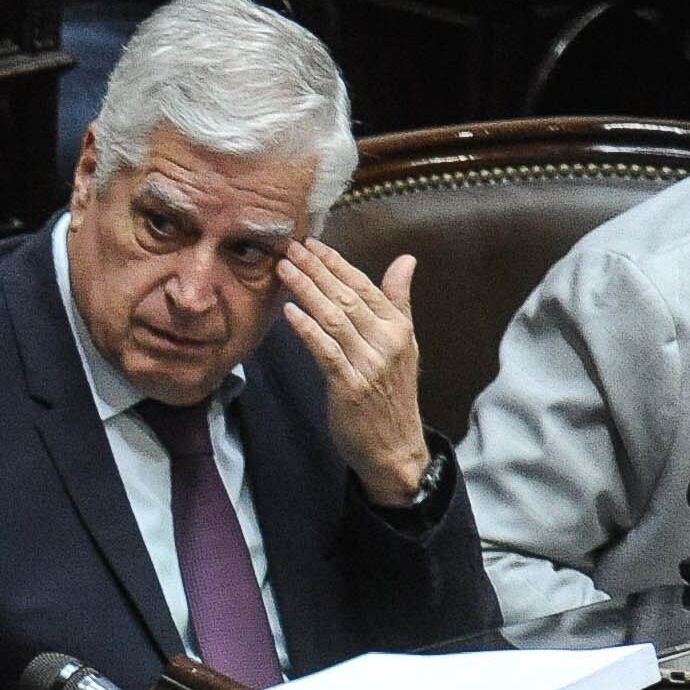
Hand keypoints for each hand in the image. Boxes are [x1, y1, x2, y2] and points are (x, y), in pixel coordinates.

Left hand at [279, 242, 431, 505]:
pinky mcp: (350, 386)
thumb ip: (398, 301)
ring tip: (283, 270)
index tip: (312, 243)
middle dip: (317, 270)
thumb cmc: (391, 393)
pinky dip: (307, 329)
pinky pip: (326, 351)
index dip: (337, 263)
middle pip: (347, 297)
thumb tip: (406, 260)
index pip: (365, 286)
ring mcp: (370, 364)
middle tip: (290, 247)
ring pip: (335, 318)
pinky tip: (289, 312)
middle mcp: (387, 341)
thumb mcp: (403, 344)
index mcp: (399, 328)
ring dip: (307, 291)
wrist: (395, 446)